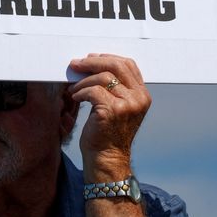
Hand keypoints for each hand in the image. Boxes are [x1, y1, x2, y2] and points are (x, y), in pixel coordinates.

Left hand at [68, 54, 151, 181]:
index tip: (90, 58)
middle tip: (76, 64)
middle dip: (92, 62)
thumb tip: (92, 62)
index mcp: (142, 95)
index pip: (128, 65)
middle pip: (116, 66)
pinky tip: (75, 97)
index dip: (107, 58)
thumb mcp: (117, 106)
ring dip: (83, 81)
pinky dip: (80, 92)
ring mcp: (128, 105)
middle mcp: (139, 99)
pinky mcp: (113, 111)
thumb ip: (114, 87)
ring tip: (74, 89)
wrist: (106, 158)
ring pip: (103, 78)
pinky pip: (93, 91)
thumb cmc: (107, 132)